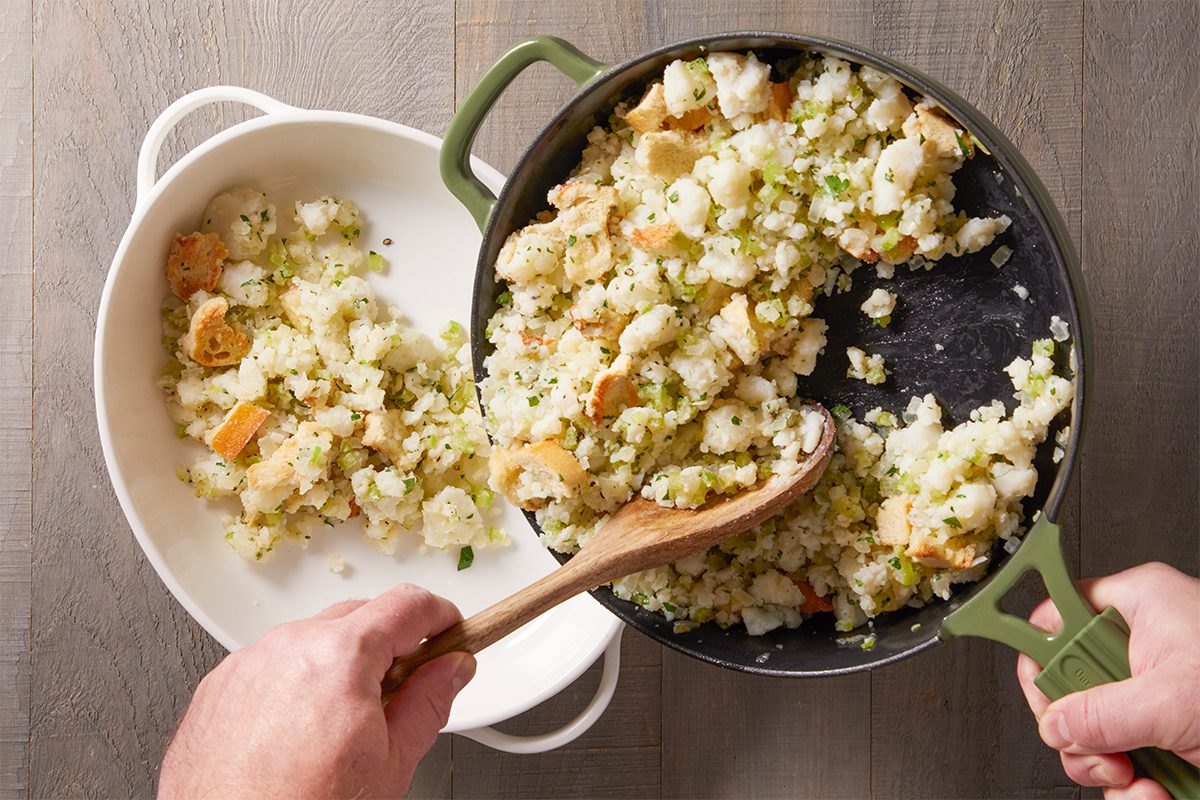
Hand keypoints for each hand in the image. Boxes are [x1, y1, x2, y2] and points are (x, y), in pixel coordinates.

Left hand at [159, 584, 475, 798]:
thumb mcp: (392, 762)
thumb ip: (431, 701)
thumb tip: (452, 669)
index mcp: (341, 656)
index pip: (408, 605)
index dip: (441, 616)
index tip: (449, 633)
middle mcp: (290, 646)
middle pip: (360, 616)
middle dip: (389, 645)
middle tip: (403, 690)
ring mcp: (249, 663)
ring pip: (313, 639)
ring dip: (339, 664)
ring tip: (343, 726)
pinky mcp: (220, 686)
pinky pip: (273, 664)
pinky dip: (295, 684)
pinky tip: (302, 732)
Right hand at [1016, 562, 1199, 798]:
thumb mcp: (1172, 700)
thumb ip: (1100, 711)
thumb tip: (1055, 724)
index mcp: (1137, 604)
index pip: (1052, 617)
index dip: (1041, 661)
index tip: (1046, 704)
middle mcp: (1141, 641)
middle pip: (1071, 685)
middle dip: (1082, 734)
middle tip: (1102, 755)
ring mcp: (1155, 689)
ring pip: (1095, 729)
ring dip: (1109, 768)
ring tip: (1139, 781)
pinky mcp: (1171, 728)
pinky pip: (1127, 755)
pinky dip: (1137, 784)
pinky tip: (1158, 790)